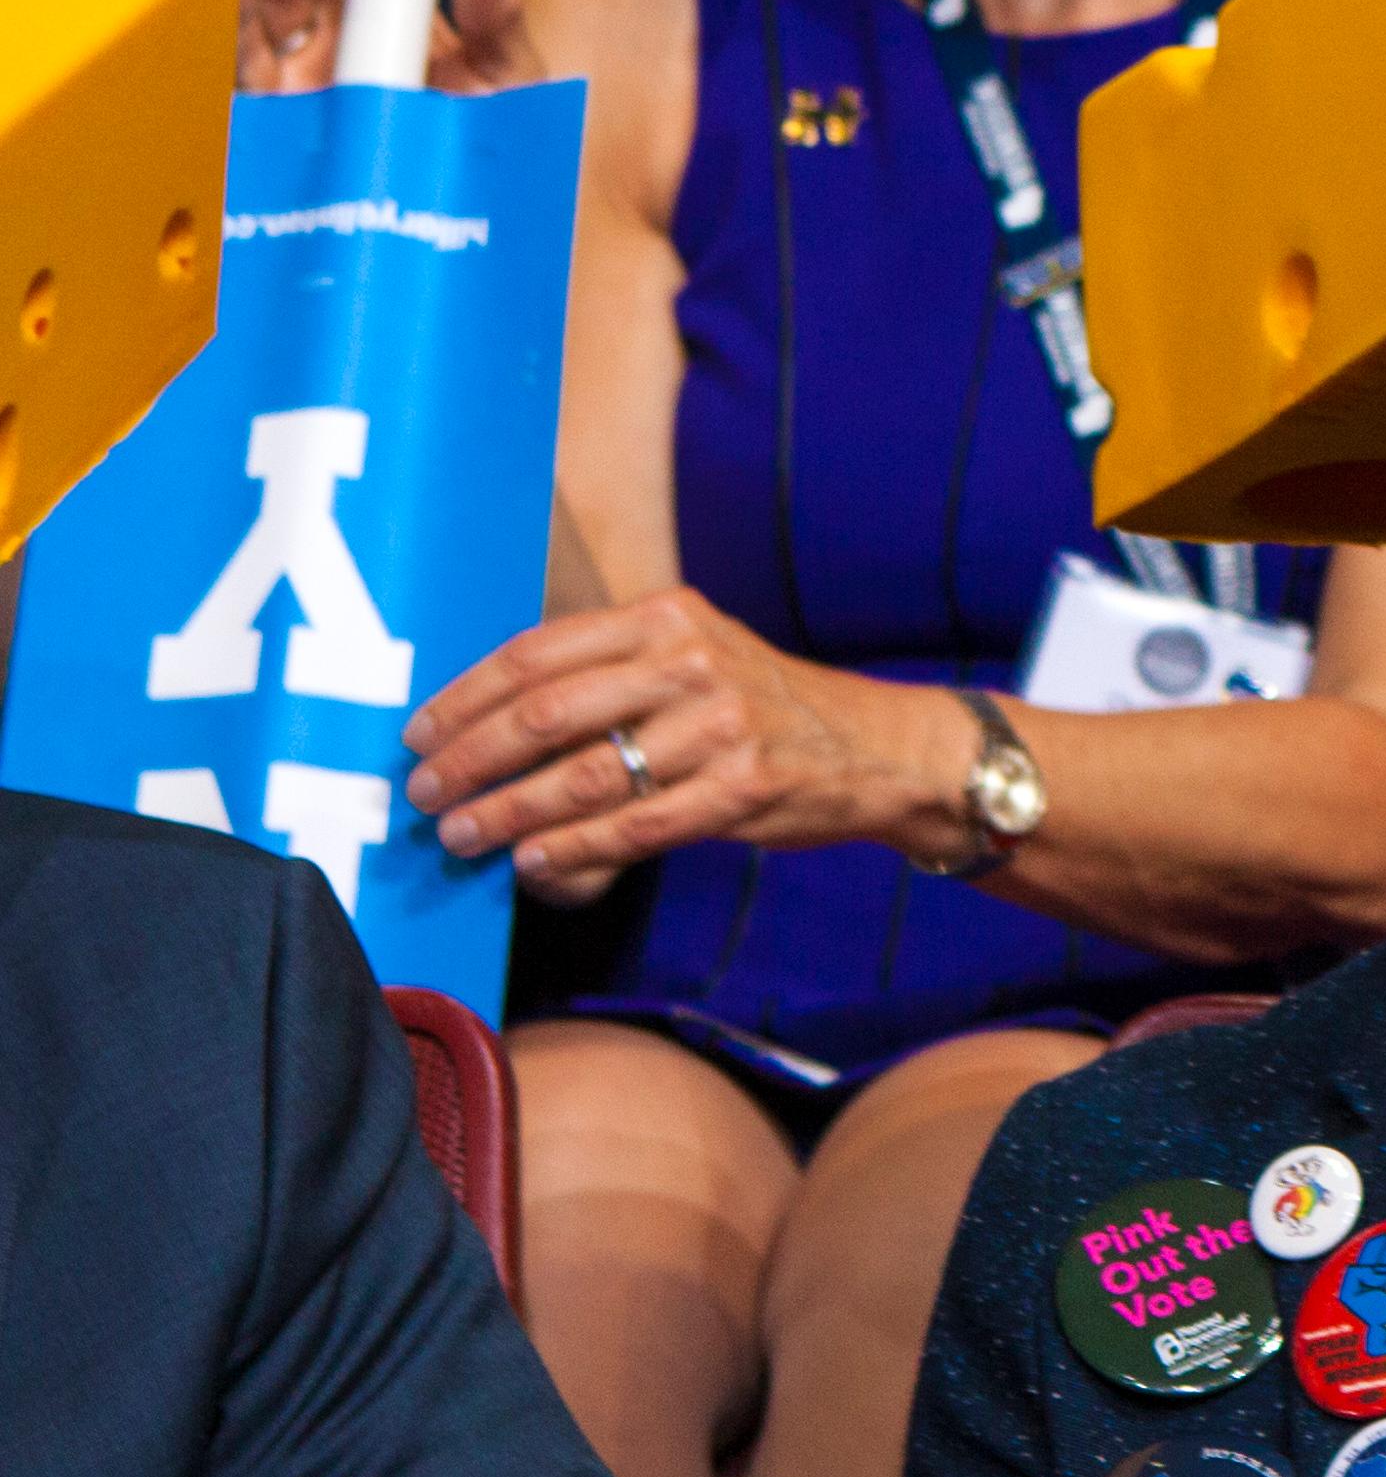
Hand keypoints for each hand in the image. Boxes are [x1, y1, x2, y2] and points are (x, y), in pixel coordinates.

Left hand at [403, 591, 969, 899]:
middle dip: (469, 760)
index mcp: (668, 616)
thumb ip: (611, 671)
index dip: (464, 697)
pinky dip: (572, 849)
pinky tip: (532, 860)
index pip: (538, 652)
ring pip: (582, 778)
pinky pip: (633, 827)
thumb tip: (490, 721)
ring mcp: (720, 726)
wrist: (877, 746)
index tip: (418, 734)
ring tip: (463, 836)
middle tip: (425, 795)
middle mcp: (691, 661)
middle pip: (546, 714)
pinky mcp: (741, 789)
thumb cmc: (762, 706)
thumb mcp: (696, 655)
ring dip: (506, 813)